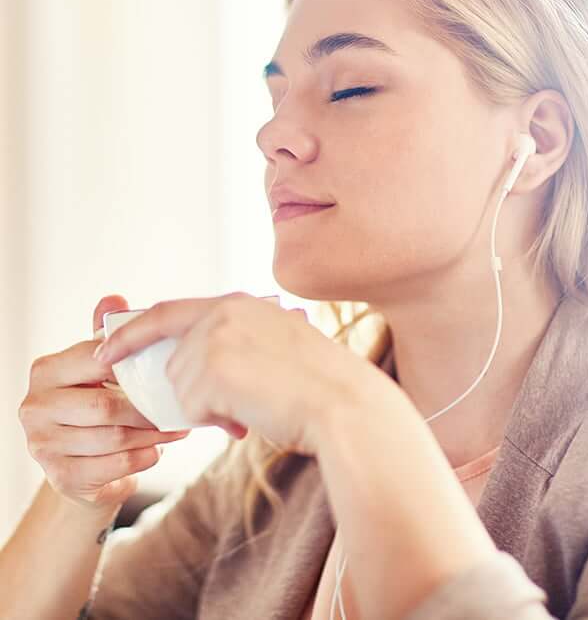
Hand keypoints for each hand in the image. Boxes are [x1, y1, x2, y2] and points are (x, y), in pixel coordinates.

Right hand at [18, 295, 190, 511]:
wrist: (83, 463)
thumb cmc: (95, 402)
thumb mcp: (99, 366)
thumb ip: (104, 333)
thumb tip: (114, 299)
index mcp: (46, 371)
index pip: (96, 360)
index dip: (134, 365)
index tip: (166, 368)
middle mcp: (36, 407)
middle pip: (106, 405)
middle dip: (148, 408)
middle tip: (179, 405)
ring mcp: (43, 445)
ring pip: (114, 437)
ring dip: (153, 434)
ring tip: (177, 427)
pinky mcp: (61, 477)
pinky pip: (115, 465)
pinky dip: (143, 457)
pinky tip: (156, 449)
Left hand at [93, 292, 367, 455]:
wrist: (342, 404)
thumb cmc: (318, 386)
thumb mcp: (278, 345)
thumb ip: (238, 343)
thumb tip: (198, 368)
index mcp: (240, 303)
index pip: (168, 312)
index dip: (133, 332)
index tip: (107, 350)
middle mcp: (223, 312)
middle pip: (174, 360)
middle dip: (194, 391)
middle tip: (237, 406)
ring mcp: (216, 337)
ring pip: (181, 386)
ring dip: (210, 407)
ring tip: (253, 408)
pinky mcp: (213, 366)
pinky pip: (189, 406)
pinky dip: (214, 420)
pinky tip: (248, 416)